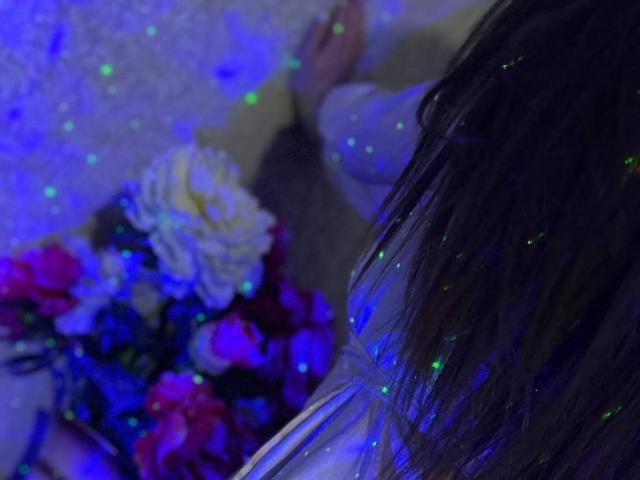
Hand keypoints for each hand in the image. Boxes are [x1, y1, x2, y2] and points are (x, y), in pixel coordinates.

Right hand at [291, 0, 364, 136]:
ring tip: (360, 7)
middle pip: (354, 25)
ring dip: (360, 19)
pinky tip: (360, 28)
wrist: (320, 106)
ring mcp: (351, 58)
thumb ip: (315, 34)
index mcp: (335, 45)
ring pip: (359, 33)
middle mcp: (347, 50)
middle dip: (356, 10)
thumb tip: (323, 14)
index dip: (346, 8)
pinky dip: (361, 31)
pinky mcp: (352, 65)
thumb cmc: (307, 82)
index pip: (343, 21)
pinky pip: (360, 43)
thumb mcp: (305, 56)